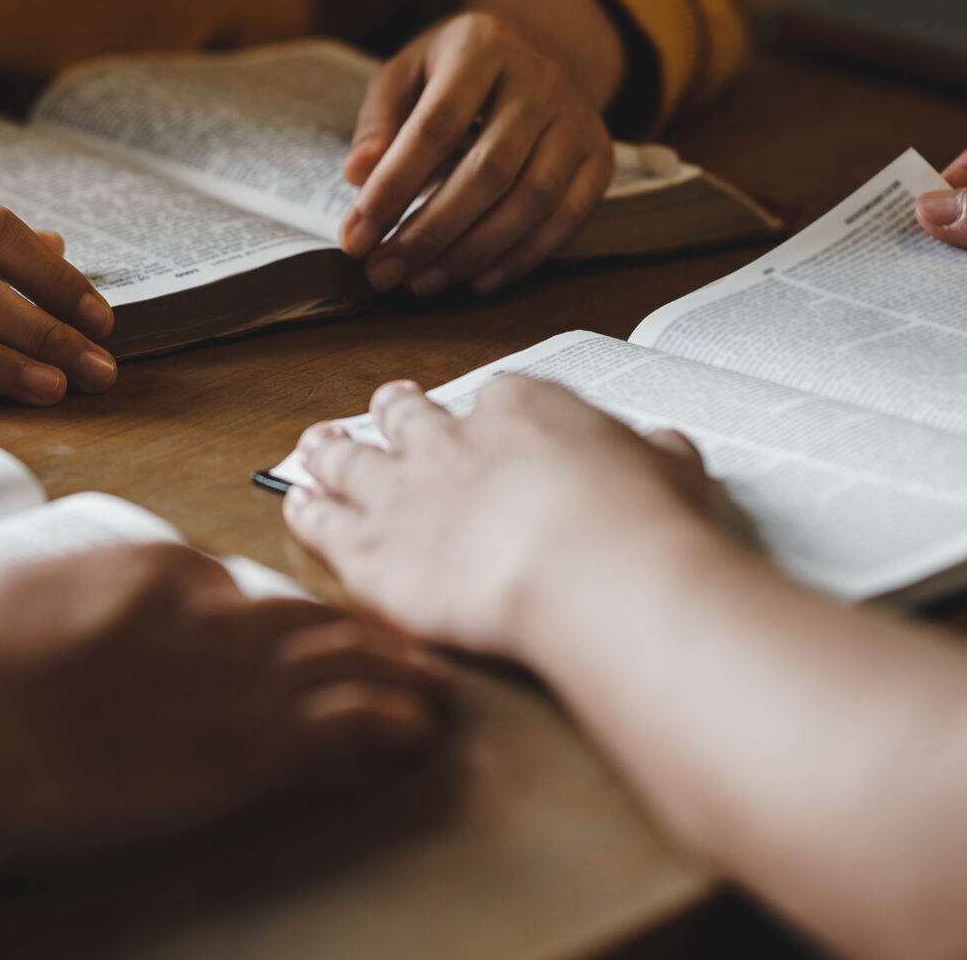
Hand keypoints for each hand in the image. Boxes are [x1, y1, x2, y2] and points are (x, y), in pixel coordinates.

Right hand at [0, 541, 454, 862]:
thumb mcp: (20, 591)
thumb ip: (79, 593)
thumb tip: (85, 606)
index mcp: (160, 570)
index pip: (240, 585)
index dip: (272, 612)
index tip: (290, 630)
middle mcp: (217, 616)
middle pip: (311, 618)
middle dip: (363, 631)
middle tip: (405, 644)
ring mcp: (242, 684)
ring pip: (348, 664)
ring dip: (399, 673)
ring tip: (437, 687)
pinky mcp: (254, 753)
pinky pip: (348, 729)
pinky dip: (391, 725)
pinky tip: (419, 731)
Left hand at [283, 376, 710, 658]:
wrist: (588, 568)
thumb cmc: (635, 522)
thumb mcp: (670, 471)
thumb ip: (654, 456)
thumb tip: (664, 450)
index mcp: (522, 411)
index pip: (498, 397)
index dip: (489, 411)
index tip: (489, 418)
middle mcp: (452, 442)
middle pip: (411, 416)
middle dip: (398, 409)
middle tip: (388, 402)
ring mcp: (405, 494)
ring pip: (353, 460)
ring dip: (333, 450)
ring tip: (316, 442)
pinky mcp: (372, 552)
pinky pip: (325, 524)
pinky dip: (307, 511)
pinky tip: (296, 506)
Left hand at [339, 0, 621, 298]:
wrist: (540, 49)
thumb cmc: (456, 70)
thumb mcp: (408, 73)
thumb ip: (380, 122)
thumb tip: (358, 175)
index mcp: (483, 46)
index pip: (436, 125)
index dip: (395, 185)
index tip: (357, 234)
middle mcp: (540, 80)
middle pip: (489, 170)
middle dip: (430, 231)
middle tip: (383, 271)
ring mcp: (577, 120)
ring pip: (532, 201)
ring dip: (472, 253)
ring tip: (421, 282)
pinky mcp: (600, 158)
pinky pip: (567, 219)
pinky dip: (520, 258)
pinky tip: (475, 280)